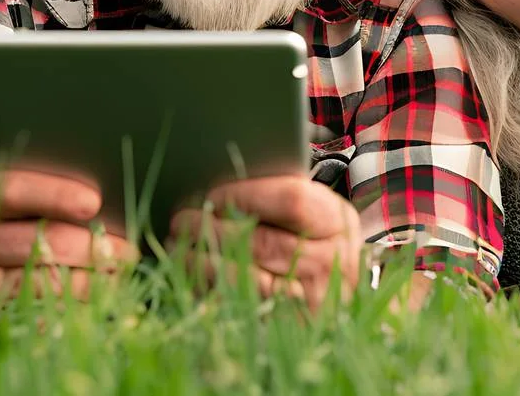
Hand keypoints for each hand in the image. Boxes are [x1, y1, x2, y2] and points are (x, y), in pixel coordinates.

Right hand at [0, 170, 137, 300]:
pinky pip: (22, 314)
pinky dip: (61, 310)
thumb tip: (96, 202)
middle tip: (128, 250)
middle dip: (88, 247)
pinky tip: (90, 305)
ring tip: (119, 277)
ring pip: (33, 283)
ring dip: (85, 282)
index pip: (12, 189)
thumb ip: (27, 197)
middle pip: (32, 242)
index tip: (94, 202)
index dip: (53, 194)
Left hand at [169, 175, 364, 308]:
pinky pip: (239, 309)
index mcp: (339, 223)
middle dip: (212, 228)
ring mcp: (311, 302)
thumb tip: (221, 188)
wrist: (339, 301)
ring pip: (246, 279)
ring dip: (202, 261)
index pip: (292, 201)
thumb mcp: (316, 217)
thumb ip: (281, 199)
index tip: (213, 195)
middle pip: (262, 241)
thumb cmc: (315, 245)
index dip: (246, 195)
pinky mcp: (288, 329)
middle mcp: (331, 264)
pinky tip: (192, 276)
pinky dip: (208, 291)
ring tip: (180, 246)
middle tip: (183, 219)